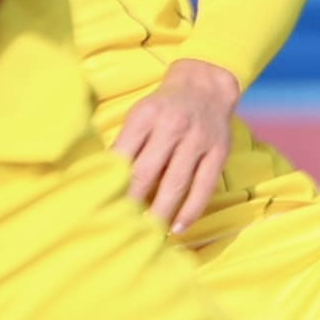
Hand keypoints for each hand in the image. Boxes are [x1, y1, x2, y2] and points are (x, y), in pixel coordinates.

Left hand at [116, 58, 240, 232]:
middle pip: (146, 173)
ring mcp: (198, 140)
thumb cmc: (163, 108)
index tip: (101, 206)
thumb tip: (105, 181)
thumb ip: (126, 144)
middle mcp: (173, 126)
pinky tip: (178, 227)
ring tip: (147, 234)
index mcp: (145, 116)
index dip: (111, 184)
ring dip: (160, 212)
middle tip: (119, 227)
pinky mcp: (218, 152)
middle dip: (131, 202)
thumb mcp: (139, 116)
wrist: (205, 86)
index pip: (123, 156)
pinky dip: (190, 210)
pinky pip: (204, 187)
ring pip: (176, 184)